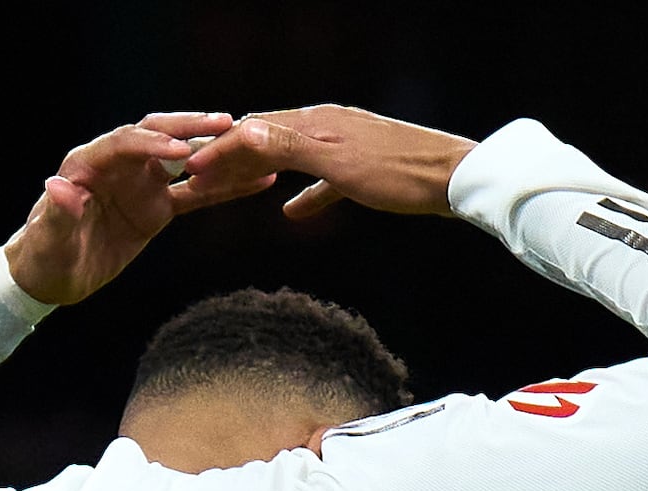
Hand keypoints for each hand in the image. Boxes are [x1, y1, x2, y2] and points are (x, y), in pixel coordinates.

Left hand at [5, 113, 260, 304]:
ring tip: (253, 144)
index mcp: (89, 164)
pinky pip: (194, 194)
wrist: (51, 276)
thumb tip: (59, 186)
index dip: (152, 145)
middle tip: (226, 124)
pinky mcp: (156, 206)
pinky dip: (222, 188)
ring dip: (214, 150)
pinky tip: (256, 181)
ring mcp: (140, 183)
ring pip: (182, 159)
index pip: (125, 144)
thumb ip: (57, 213)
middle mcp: (117, 165)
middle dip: (190, 128)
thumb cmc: (44, 256)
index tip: (182, 151)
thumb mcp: (48, 241)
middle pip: (157, 135)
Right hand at [190, 105, 473, 221]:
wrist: (456, 178)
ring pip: (292, 155)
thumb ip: (289, 148)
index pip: (254, 130)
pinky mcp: (365, 166)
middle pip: (269, 136)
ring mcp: (347, 143)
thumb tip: (242, 130)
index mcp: (316, 121)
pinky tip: (293, 212)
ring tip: (236, 188)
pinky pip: (323, 178)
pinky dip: (304, 192)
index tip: (191, 171)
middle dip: (234, 156)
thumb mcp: (337, 164)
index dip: (221, 151)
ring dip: (262, 170)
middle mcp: (328, 123)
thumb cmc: (399, 175)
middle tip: (201, 177)